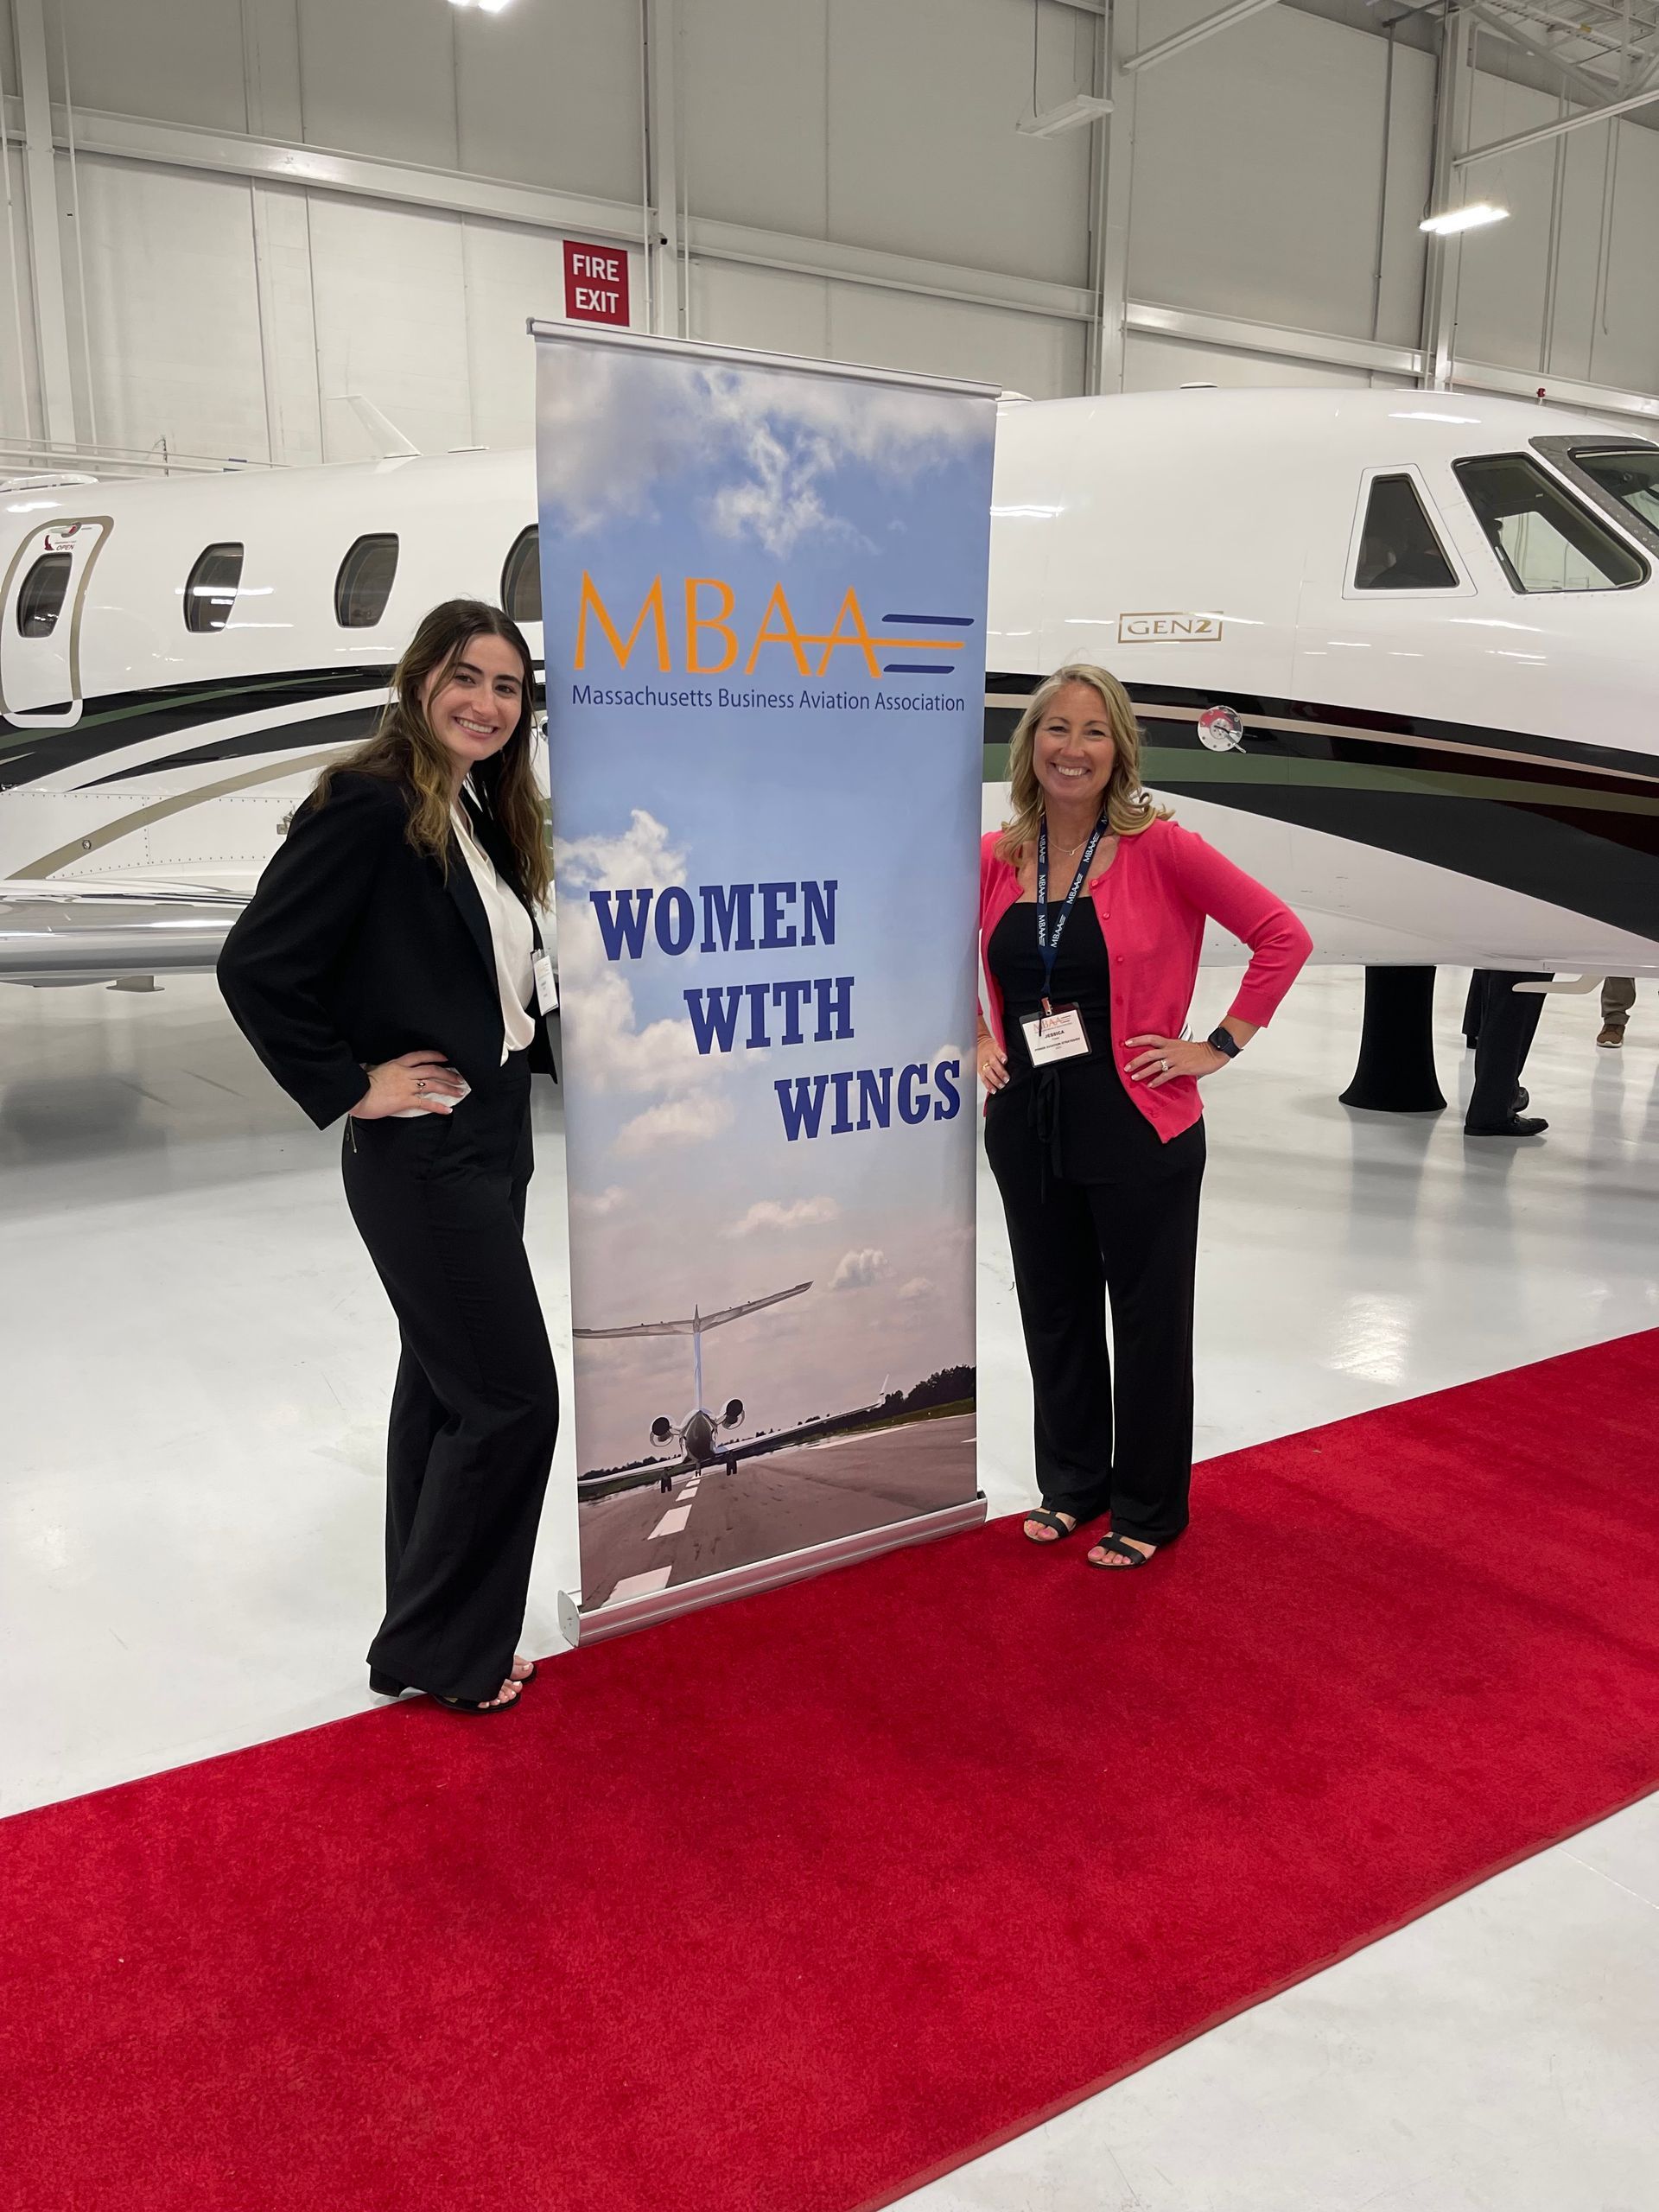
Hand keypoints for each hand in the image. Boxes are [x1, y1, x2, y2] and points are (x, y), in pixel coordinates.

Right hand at [350, 1049, 468, 1118]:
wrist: (355, 1093)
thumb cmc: (361, 1084)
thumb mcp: (375, 1070)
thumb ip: (387, 1070)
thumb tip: (388, 1072)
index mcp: (397, 1064)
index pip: (420, 1056)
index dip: (435, 1056)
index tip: (446, 1058)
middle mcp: (405, 1074)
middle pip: (432, 1070)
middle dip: (448, 1074)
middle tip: (459, 1078)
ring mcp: (406, 1087)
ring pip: (433, 1085)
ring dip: (448, 1088)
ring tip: (459, 1092)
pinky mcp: (405, 1101)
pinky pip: (426, 1103)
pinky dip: (438, 1107)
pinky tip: (447, 1109)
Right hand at [977, 1033, 1009, 1092]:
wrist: (979, 1045)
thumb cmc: (991, 1047)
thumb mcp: (998, 1045)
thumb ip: (1004, 1053)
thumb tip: (1013, 1061)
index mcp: (994, 1049)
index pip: (997, 1052)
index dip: (1001, 1056)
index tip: (1005, 1061)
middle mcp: (988, 1057)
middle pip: (993, 1064)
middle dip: (1000, 1073)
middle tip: (1006, 1079)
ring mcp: (983, 1064)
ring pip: (988, 1073)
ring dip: (995, 1081)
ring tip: (1001, 1086)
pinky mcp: (980, 1071)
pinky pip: (983, 1079)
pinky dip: (988, 1086)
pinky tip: (993, 1090)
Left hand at [1123, 1034, 1227, 1088]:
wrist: (1212, 1052)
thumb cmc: (1197, 1050)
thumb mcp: (1180, 1045)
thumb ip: (1169, 1049)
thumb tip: (1160, 1057)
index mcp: (1170, 1042)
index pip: (1150, 1038)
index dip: (1138, 1040)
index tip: (1127, 1043)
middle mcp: (1170, 1050)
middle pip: (1149, 1054)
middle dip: (1136, 1061)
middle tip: (1126, 1067)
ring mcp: (1175, 1059)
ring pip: (1155, 1065)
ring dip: (1143, 1072)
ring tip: (1135, 1077)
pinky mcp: (1181, 1068)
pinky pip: (1166, 1075)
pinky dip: (1157, 1080)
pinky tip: (1151, 1084)